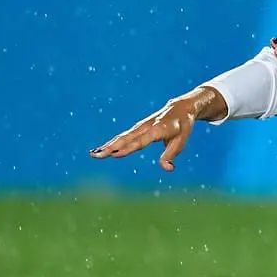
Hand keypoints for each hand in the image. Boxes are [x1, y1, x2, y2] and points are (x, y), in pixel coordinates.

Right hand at [89, 87, 218, 170]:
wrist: (180, 108)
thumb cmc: (182, 126)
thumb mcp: (181, 141)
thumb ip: (171, 154)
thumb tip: (167, 168)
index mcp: (158, 129)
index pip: (140, 141)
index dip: (128, 148)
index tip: (114, 155)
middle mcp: (146, 126)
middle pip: (126, 139)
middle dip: (111, 147)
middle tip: (96, 156)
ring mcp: (140, 126)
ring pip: (122, 137)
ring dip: (108, 145)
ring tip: (94, 154)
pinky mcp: (137, 128)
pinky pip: (124, 136)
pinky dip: (112, 142)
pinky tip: (102, 150)